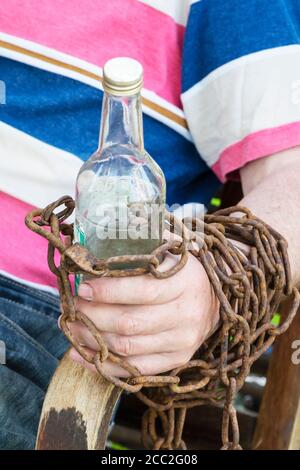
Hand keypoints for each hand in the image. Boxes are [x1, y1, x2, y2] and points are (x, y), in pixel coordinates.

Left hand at [67, 252, 219, 376]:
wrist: (215, 301)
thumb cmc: (182, 273)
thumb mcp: (171, 251)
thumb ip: (144, 244)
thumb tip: (103, 238)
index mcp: (185, 282)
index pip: (142, 290)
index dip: (108, 291)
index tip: (83, 286)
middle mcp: (186, 314)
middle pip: (129, 323)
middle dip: (93, 315)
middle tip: (72, 306)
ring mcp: (182, 341)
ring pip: (128, 347)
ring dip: (92, 339)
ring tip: (71, 326)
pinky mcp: (177, 360)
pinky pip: (135, 370)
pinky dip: (104, 365)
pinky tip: (81, 354)